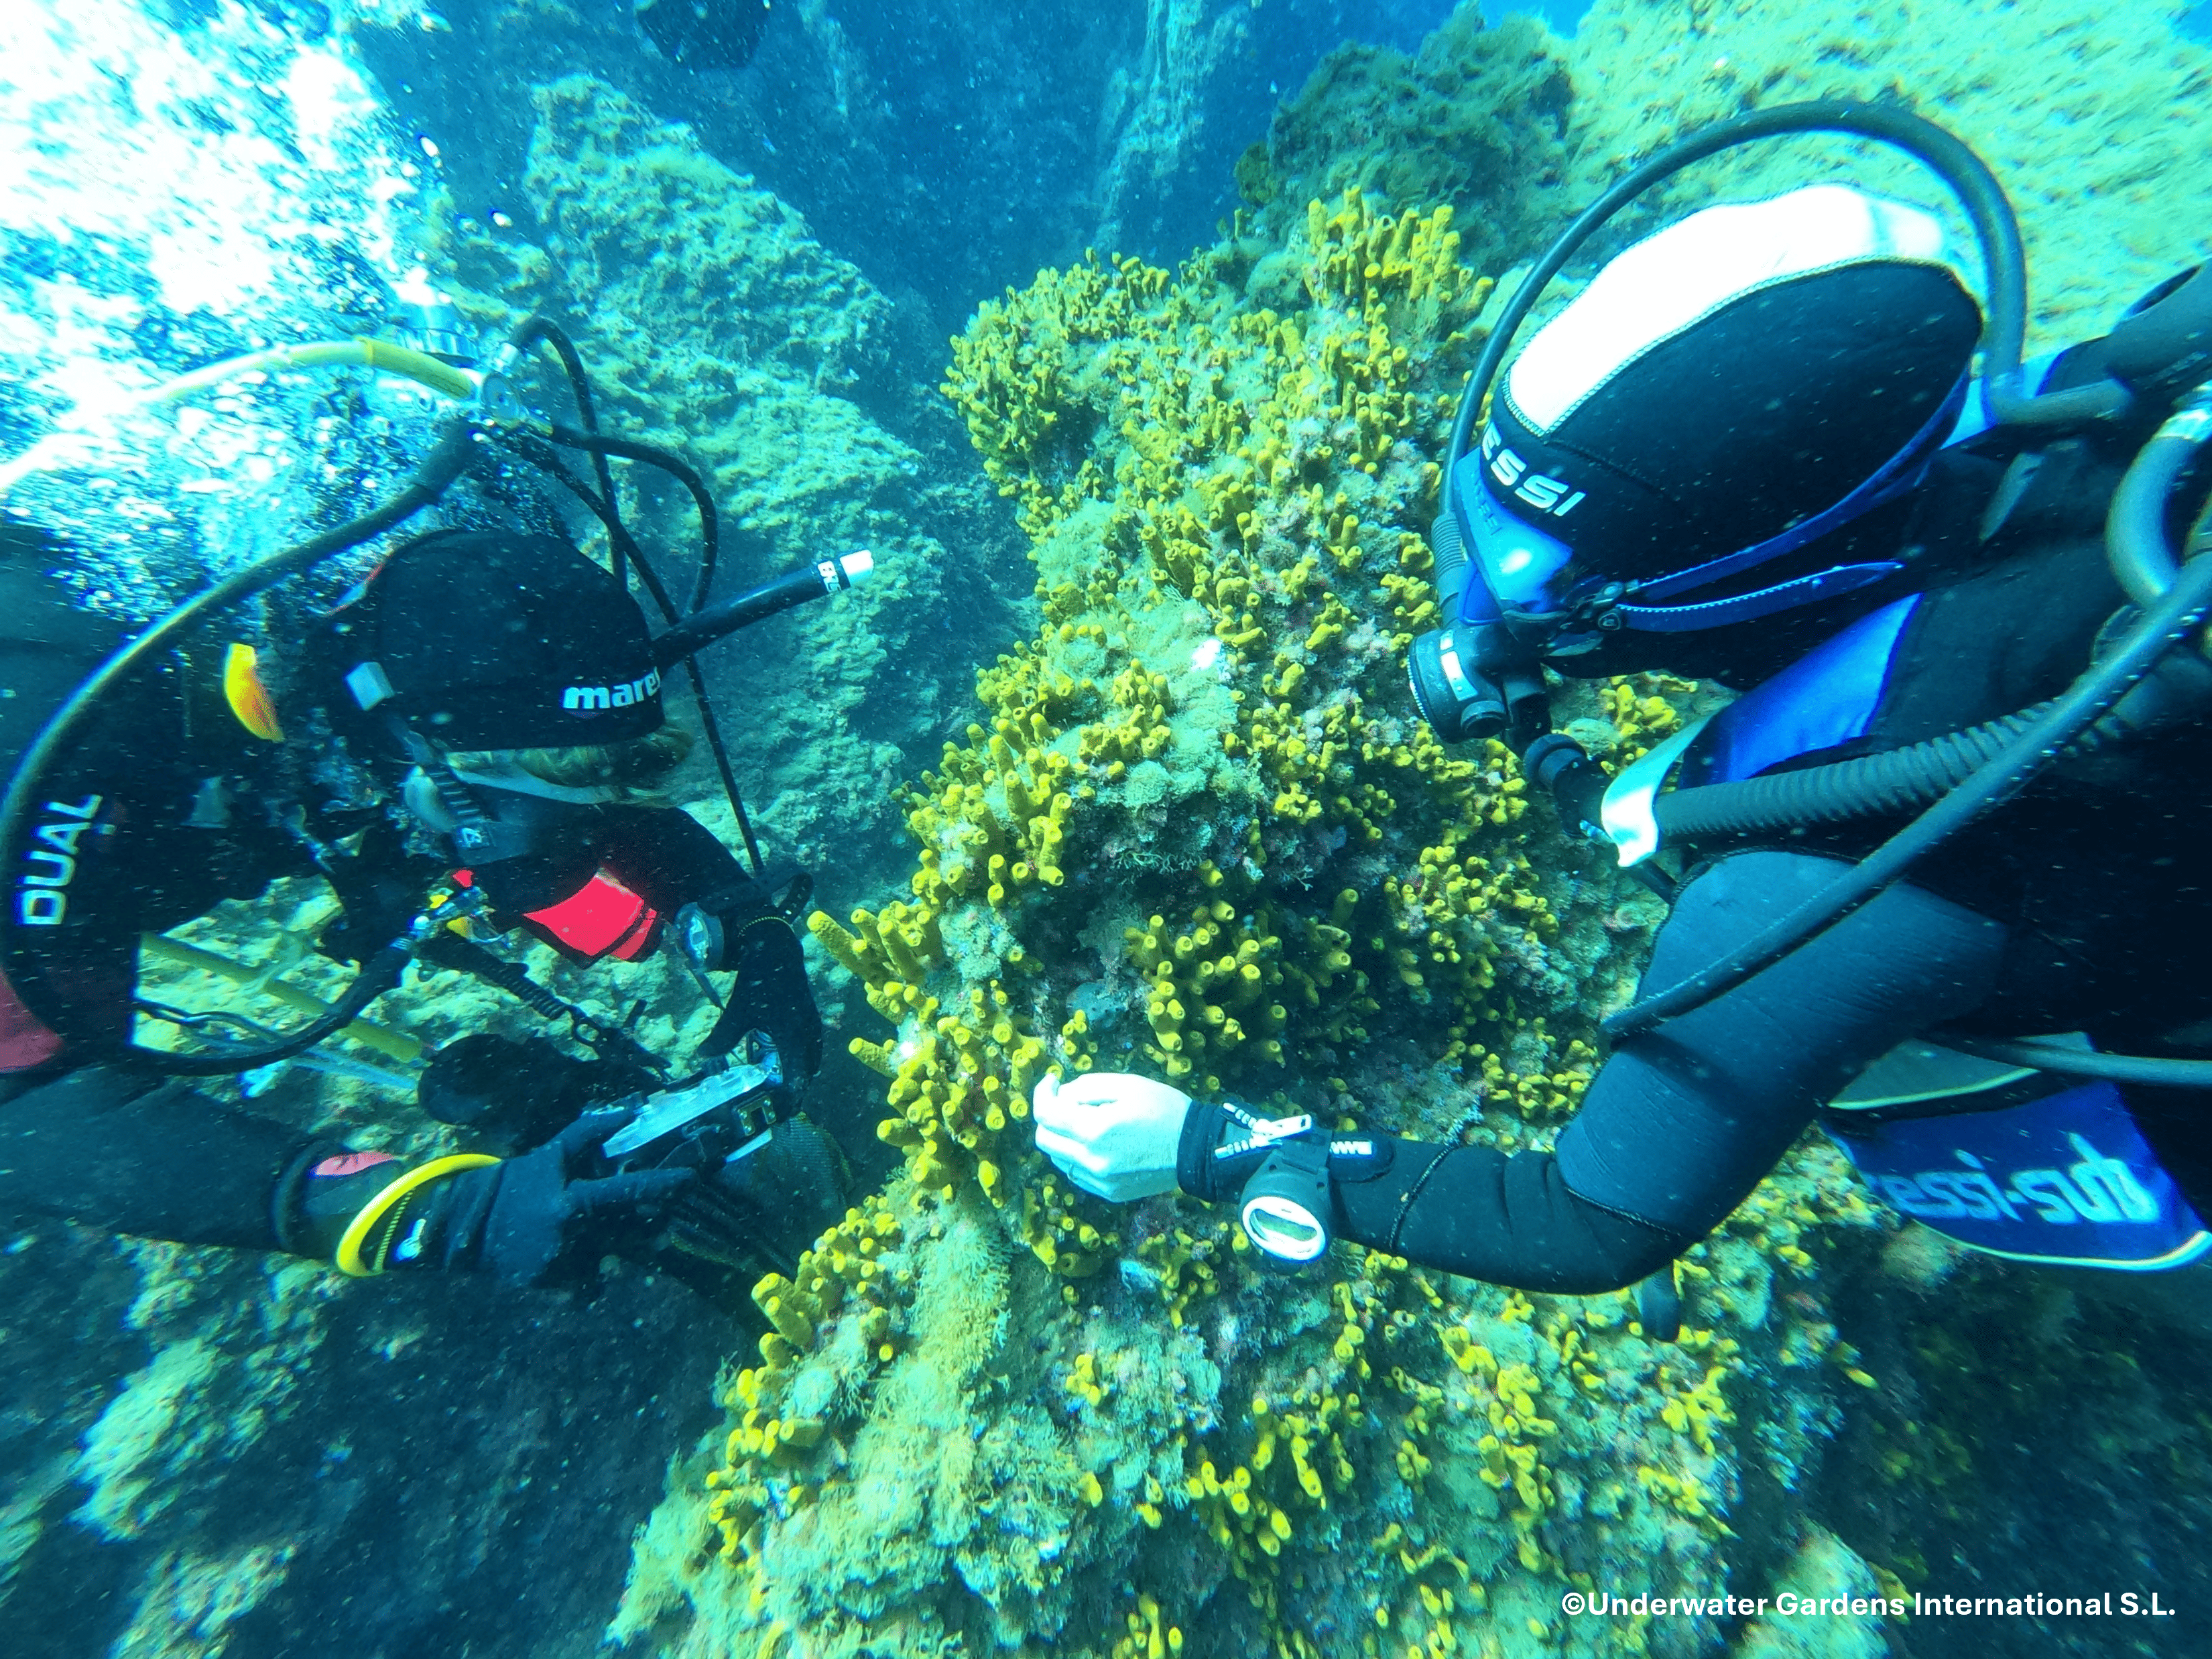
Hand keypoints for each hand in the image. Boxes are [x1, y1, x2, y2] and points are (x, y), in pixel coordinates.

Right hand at [463, 1109, 695, 1285]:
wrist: (471, 1227)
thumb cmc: (520, 1183)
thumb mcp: (552, 1154)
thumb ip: (590, 1132)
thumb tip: (630, 1110)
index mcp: (573, 1200)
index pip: (627, 1191)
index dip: (662, 1185)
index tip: (692, 1178)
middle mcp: (573, 1235)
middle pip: (632, 1235)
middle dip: (652, 1231)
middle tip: (659, 1224)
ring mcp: (564, 1265)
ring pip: (614, 1260)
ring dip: (623, 1251)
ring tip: (609, 1240)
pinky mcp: (555, 1285)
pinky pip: (590, 1282)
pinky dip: (591, 1275)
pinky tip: (576, 1260)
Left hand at [1032, 1071, 1190, 1202]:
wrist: (1196, 1149)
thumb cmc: (1164, 1109)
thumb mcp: (1126, 1084)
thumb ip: (1085, 1087)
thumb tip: (1061, 1096)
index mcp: (1094, 1131)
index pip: (1045, 1115)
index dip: (1042, 1093)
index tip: (1052, 1082)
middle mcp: (1091, 1162)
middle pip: (1044, 1140)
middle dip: (1049, 1116)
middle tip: (1068, 1101)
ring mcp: (1099, 1182)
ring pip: (1059, 1159)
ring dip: (1063, 1137)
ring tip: (1087, 1122)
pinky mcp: (1109, 1193)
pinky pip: (1077, 1173)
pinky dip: (1078, 1156)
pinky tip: (1099, 1143)